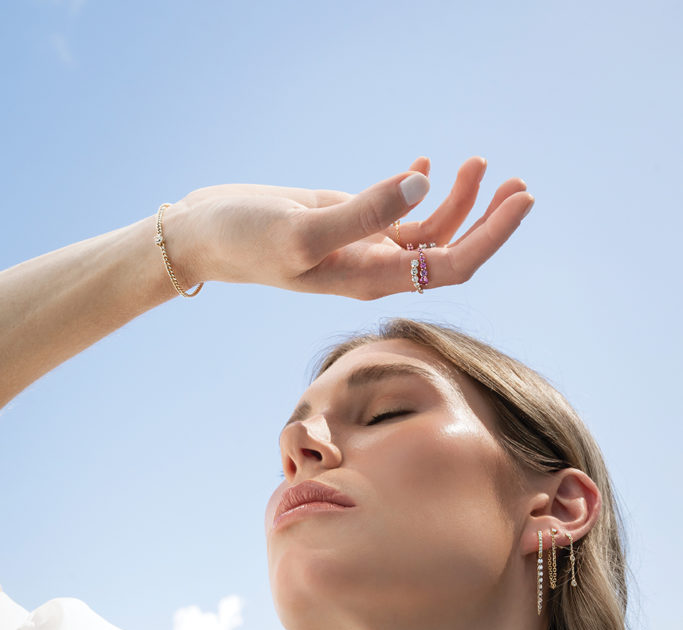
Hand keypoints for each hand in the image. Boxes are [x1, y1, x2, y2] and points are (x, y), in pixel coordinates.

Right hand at [166, 156, 533, 300]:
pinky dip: (421, 189)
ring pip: (429, 230)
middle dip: (489, 221)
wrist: (207, 235)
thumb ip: (365, 212)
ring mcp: (365, 248)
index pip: (449, 266)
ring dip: (460, 199)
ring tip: (478, 162)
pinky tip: (428, 163)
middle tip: (519, 185)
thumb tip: (422, 185)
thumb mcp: (304, 228)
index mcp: (371, 279)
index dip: (490, 238)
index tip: (520, 201)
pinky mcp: (352, 226)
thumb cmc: (247, 238)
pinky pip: (401, 214)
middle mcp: (375, 270)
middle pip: (450, 252)